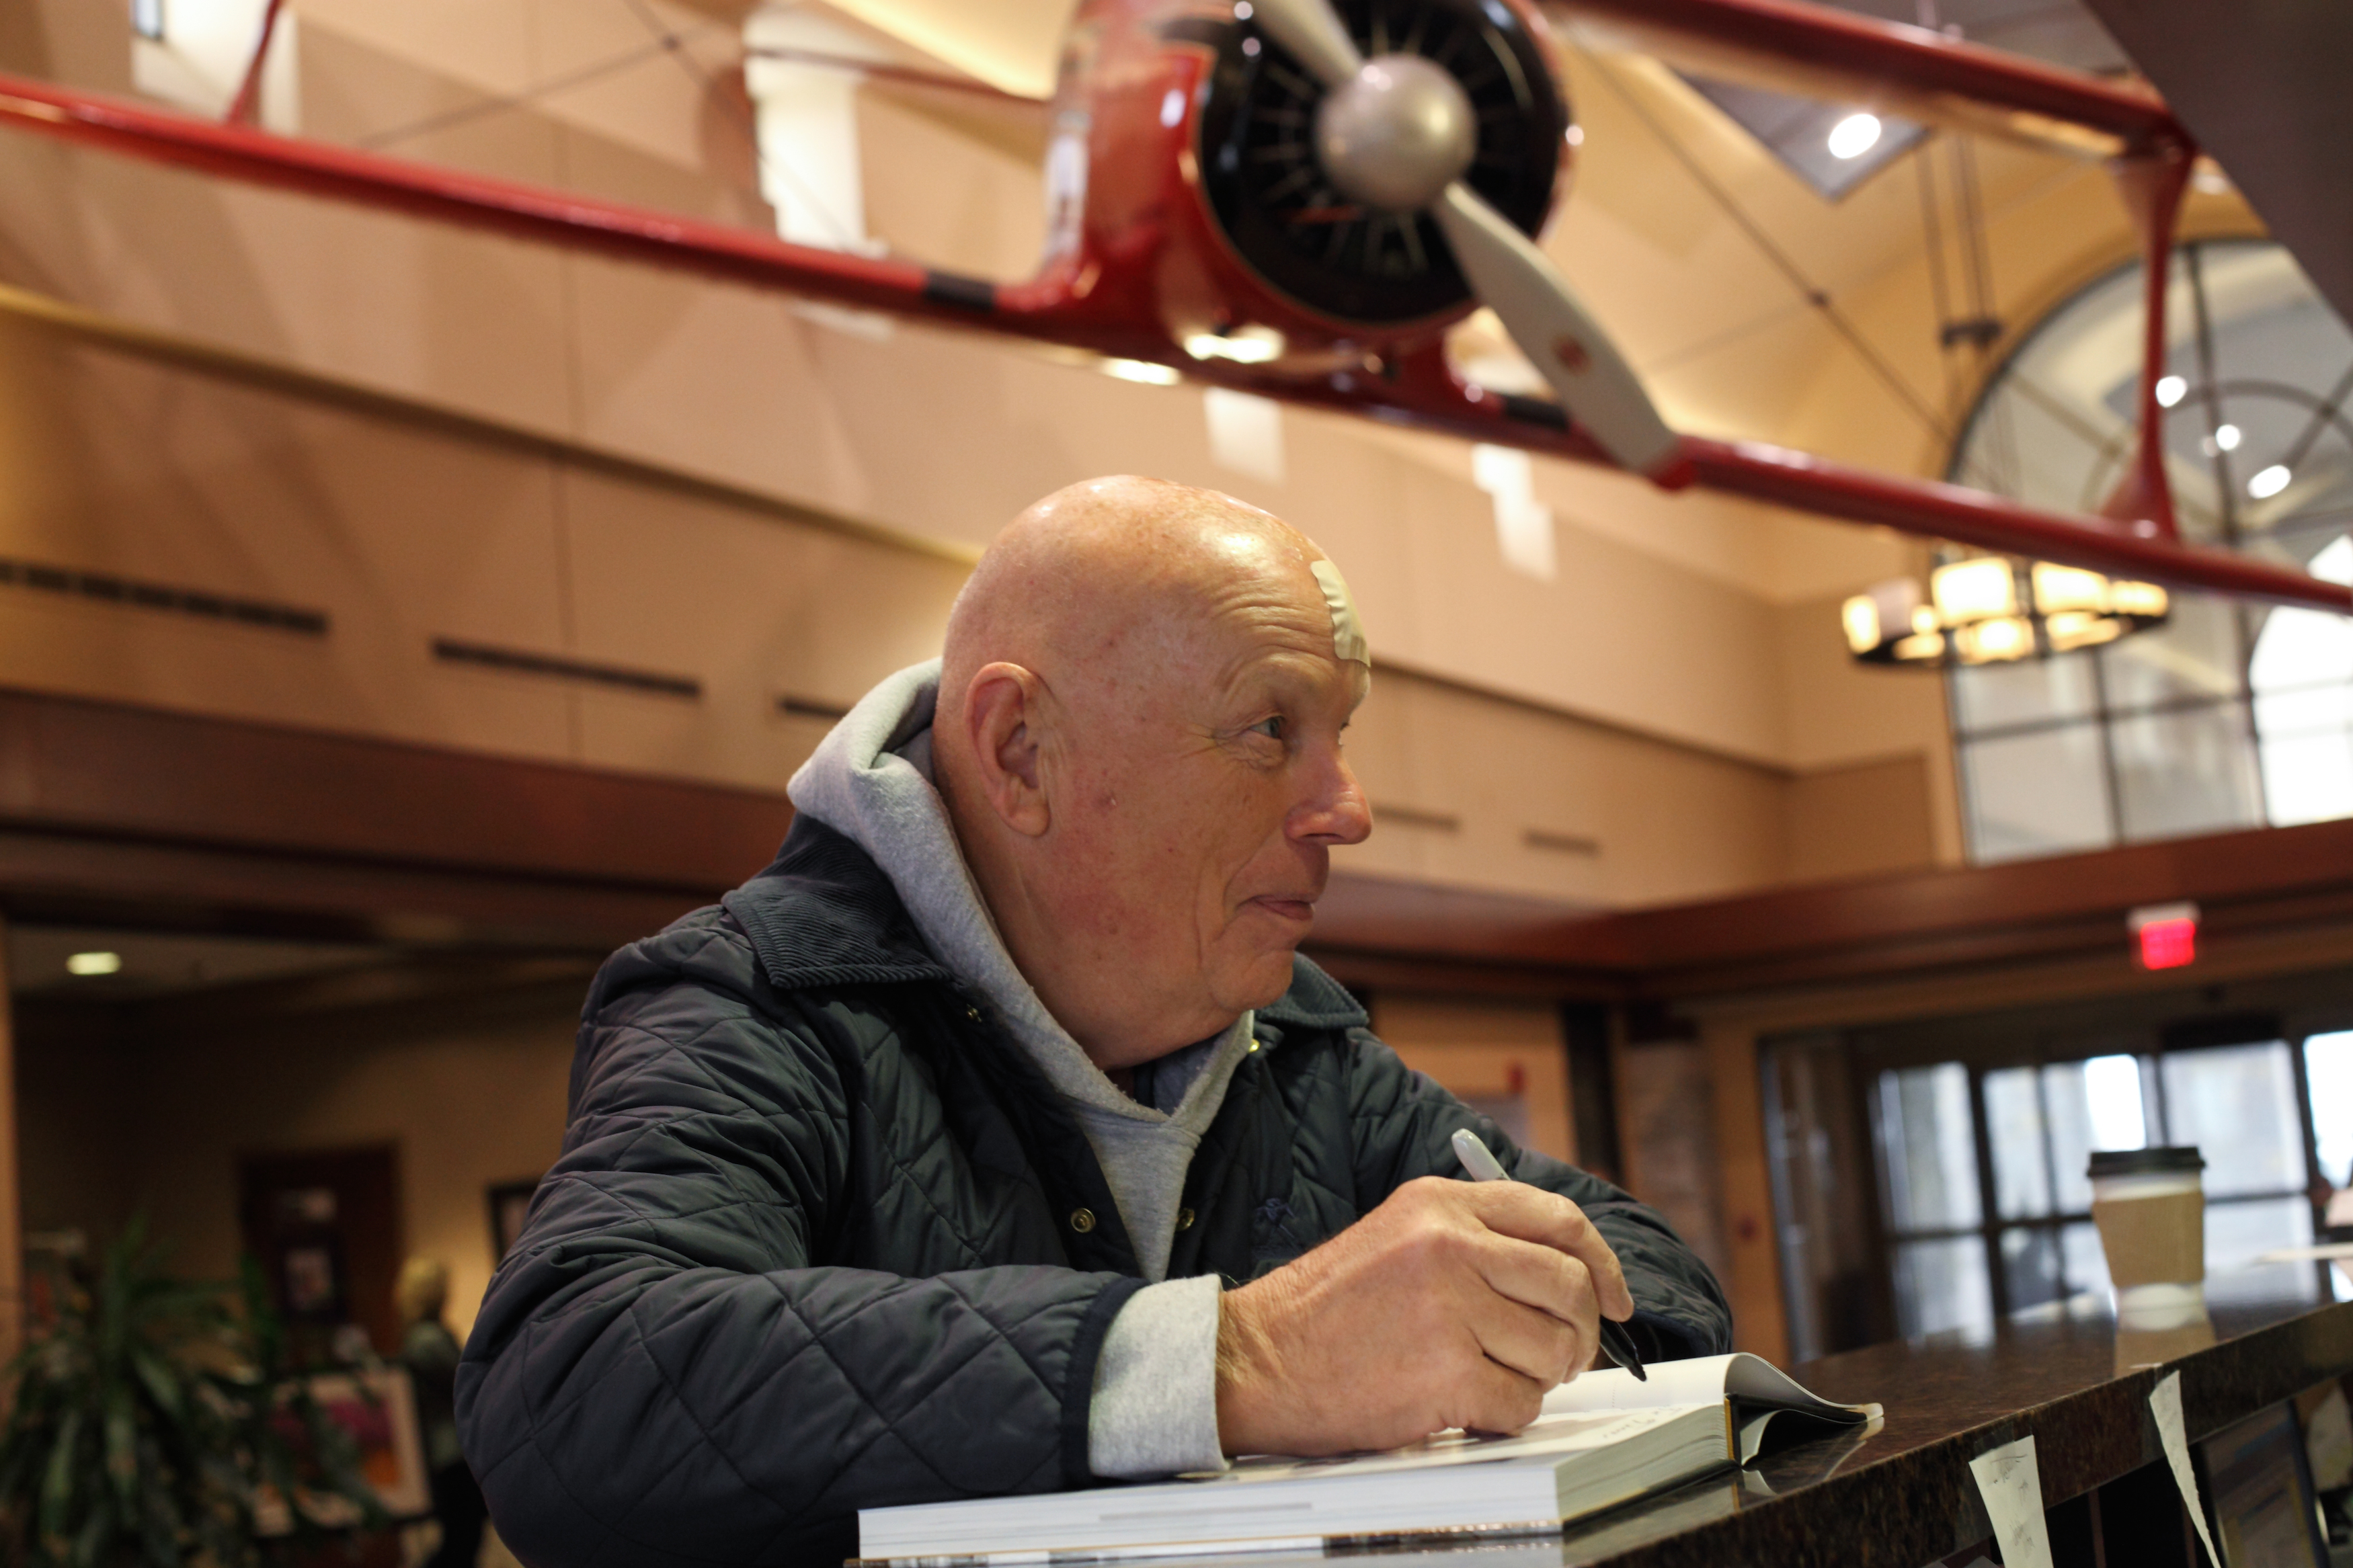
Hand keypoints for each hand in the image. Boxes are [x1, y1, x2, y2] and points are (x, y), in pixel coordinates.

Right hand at [1213, 1175, 1633, 1456]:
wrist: (1256, 1359)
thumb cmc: (1324, 1309)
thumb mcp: (1398, 1234)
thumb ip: (1474, 1238)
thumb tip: (1564, 1274)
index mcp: (1441, 1204)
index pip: (1559, 1220)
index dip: (1602, 1264)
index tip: (1616, 1299)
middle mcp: (1450, 1246)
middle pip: (1570, 1286)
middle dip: (1581, 1332)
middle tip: (1563, 1356)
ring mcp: (1450, 1309)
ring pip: (1553, 1350)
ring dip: (1538, 1377)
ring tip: (1493, 1378)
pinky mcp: (1445, 1373)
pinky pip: (1520, 1404)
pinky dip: (1505, 1415)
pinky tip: (1467, 1406)